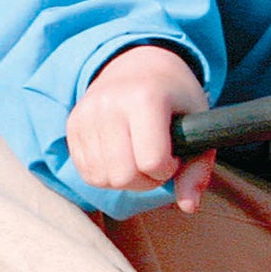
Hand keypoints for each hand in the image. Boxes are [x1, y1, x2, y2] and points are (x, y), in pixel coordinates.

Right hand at [67, 45, 212, 211]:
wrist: (139, 64)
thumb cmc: (175, 98)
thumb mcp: (198, 124)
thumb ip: (198, 168)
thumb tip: (189, 206)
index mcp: (146, 97)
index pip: (152, 161)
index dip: (168, 168)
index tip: (174, 154)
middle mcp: (109, 103)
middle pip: (124, 176)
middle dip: (146, 180)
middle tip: (157, 160)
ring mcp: (86, 113)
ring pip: (102, 179)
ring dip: (126, 179)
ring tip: (138, 156)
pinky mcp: (72, 124)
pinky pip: (86, 172)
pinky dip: (107, 174)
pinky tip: (121, 155)